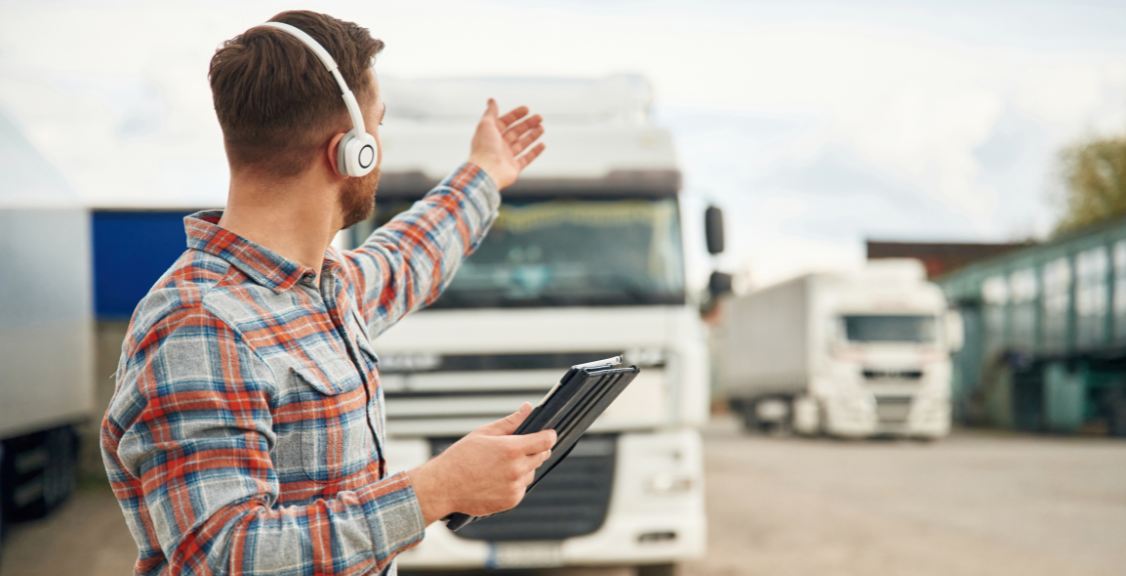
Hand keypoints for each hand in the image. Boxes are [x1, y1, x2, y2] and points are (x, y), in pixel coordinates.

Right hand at [408, 403, 555, 524]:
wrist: (444, 487)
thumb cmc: (461, 457)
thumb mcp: (484, 433)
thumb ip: (510, 422)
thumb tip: (528, 408)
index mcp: (511, 449)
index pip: (546, 441)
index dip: (549, 435)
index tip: (548, 433)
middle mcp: (517, 469)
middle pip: (542, 456)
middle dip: (536, 449)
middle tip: (519, 447)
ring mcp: (515, 487)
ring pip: (532, 473)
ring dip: (524, 467)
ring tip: (501, 465)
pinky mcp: (511, 501)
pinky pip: (522, 488)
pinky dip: (515, 483)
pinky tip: (498, 478)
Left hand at [467, 99, 545, 189]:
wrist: (487, 171)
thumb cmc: (484, 148)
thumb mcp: (486, 124)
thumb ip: (490, 112)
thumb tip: (491, 100)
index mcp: (491, 135)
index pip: (505, 122)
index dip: (515, 115)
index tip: (527, 109)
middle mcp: (498, 145)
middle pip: (515, 132)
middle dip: (527, 124)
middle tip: (539, 117)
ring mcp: (506, 157)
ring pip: (522, 144)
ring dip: (532, 135)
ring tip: (542, 128)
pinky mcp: (514, 168)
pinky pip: (526, 158)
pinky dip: (535, 152)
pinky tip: (542, 144)